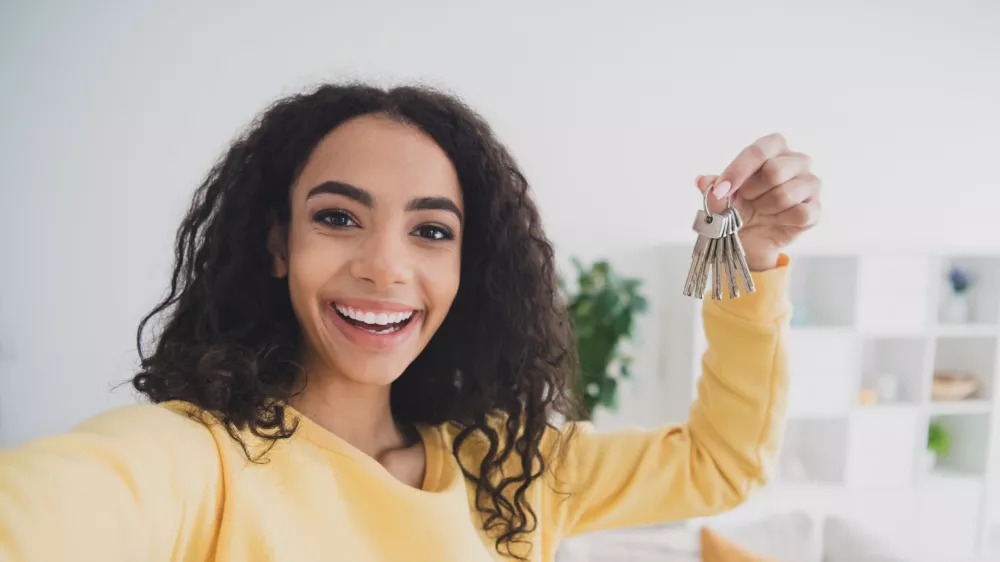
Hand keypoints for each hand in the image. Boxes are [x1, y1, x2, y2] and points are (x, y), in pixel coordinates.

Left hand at [696, 133, 820, 270]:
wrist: (749, 239)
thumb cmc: (738, 207)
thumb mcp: (720, 197)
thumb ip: (712, 188)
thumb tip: (703, 182)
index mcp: (774, 147)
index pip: (758, 151)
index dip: (737, 171)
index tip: (721, 191)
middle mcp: (797, 160)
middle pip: (775, 171)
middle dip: (752, 192)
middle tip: (746, 200)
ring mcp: (810, 184)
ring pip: (785, 195)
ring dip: (764, 208)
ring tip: (760, 210)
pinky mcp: (815, 209)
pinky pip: (799, 214)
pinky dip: (780, 221)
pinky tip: (775, 220)